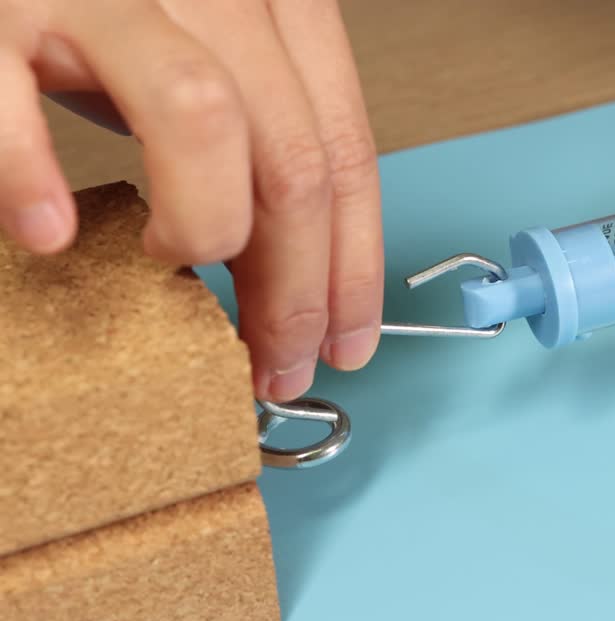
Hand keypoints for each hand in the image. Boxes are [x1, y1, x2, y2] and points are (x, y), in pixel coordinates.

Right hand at [1, 0, 383, 401]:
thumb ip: (256, 148)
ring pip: (202, 118)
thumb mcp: (205, 66)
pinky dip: (34, 175)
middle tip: (278, 363)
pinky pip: (18, 99)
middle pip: (290, 158)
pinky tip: (49, 231)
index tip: (344, 340)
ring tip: (169, 263)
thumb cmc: (98, 19)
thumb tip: (296, 274)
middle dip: (295, 287)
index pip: (343, 149)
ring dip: (203, 225)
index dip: (353, 262)